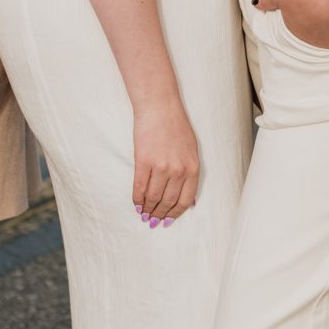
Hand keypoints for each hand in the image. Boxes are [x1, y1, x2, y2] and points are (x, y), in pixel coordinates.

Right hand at [132, 95, 200, 226]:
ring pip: (153, 197)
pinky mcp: (143, 161)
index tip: (167, 221)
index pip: (184, 200)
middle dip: (159, 214)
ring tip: (143, 214)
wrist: (160, 107)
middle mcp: (178, 170)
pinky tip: (136, 204)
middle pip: (168, 201)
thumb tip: (189, 201)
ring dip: (147, 208)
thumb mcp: (191, 150)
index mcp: (193, 168)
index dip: (175, 214)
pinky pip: (139, 187)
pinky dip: (137, 199)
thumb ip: (190, 174)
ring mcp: (161, 166)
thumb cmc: (176, 126)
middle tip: (152, 221)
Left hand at [249, 0, 328, 51]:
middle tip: (317, 16)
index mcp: (293, 33)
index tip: (303, 17)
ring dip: (326, 32)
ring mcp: (324, 44)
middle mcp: (308, 42)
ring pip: (324, 40)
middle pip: (309, 37)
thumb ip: (268, 0)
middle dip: (311, 30)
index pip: (293, 32)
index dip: (297, 24)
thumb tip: (255, 3)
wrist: (328, 1)